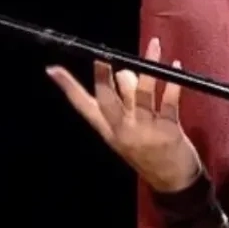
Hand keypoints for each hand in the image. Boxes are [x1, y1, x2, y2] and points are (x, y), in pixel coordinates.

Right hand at [46, 37, 201, 192]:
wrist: (172, 182)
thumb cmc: (150, 152)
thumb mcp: (130, 131)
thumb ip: (125, 102)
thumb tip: (124, 71)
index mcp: (109, 131)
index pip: (83, 106)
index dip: (68, 87)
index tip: (53, 69)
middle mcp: (123, 130)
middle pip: (108, 99)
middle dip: (104, 76)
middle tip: (102, 56)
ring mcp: (145, 130)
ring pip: (142, 93)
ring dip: (149, 65)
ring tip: (154, 45)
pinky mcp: (168, 130)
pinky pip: (169, 101)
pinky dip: (172, 82)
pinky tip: (175, 67)